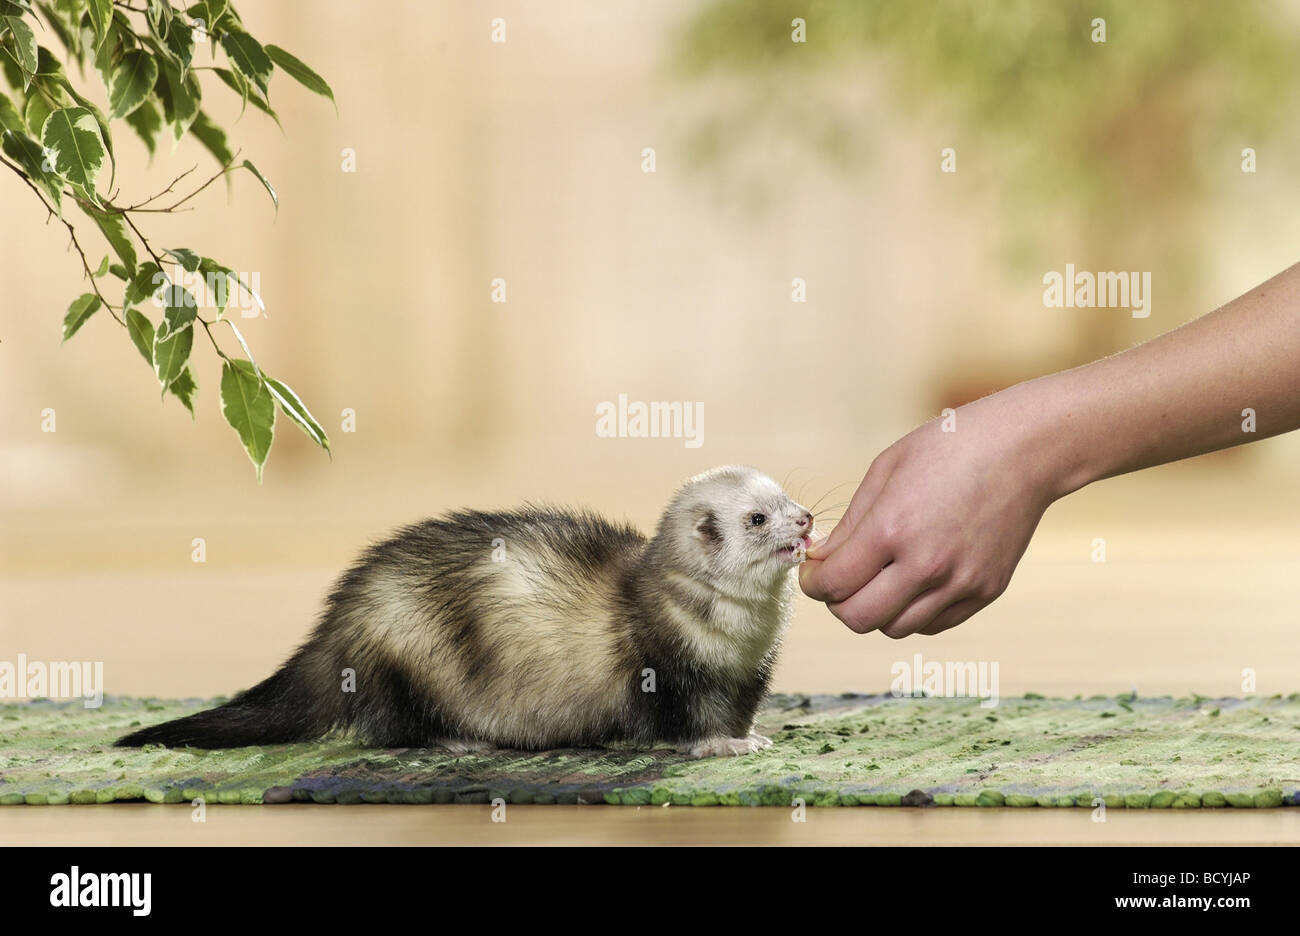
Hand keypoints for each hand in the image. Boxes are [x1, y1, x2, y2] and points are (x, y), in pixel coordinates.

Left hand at [799, 390, 1057, 636]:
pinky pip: (932, 624)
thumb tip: (820, 561)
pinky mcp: (985, 592)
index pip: (833, 585)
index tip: (814, 573)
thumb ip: (849, 525)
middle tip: (840, 581)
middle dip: (838, 603)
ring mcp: (960, 583)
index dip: (812, 583)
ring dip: (876, 610)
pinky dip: (912, 612)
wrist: (1025, 450)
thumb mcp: (885, 471)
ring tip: (879, 578)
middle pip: (858, 619)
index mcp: (892, 529)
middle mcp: (926, 565)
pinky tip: (913, 581)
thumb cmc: (951, 448)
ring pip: (894, 628)